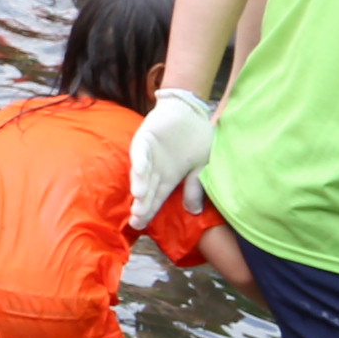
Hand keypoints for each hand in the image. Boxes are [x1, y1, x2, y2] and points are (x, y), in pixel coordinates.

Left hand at [130, 88, 215, 228]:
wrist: (190, 112)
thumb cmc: (196, 139)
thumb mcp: (202, 166)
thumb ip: (196, 187)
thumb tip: (194, 212)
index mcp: (168, 178)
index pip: (157, 199)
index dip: (149, 212)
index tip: (141, 226)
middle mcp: (156, 170)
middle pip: (146, 191)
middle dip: (141, 205)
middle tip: (136, 221)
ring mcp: (149, 155)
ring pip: (141, 174)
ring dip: (140, 184)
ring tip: (139, 197)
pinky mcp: (144, 139)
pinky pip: (141, 152)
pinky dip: (140, 160)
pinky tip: (140, 171)